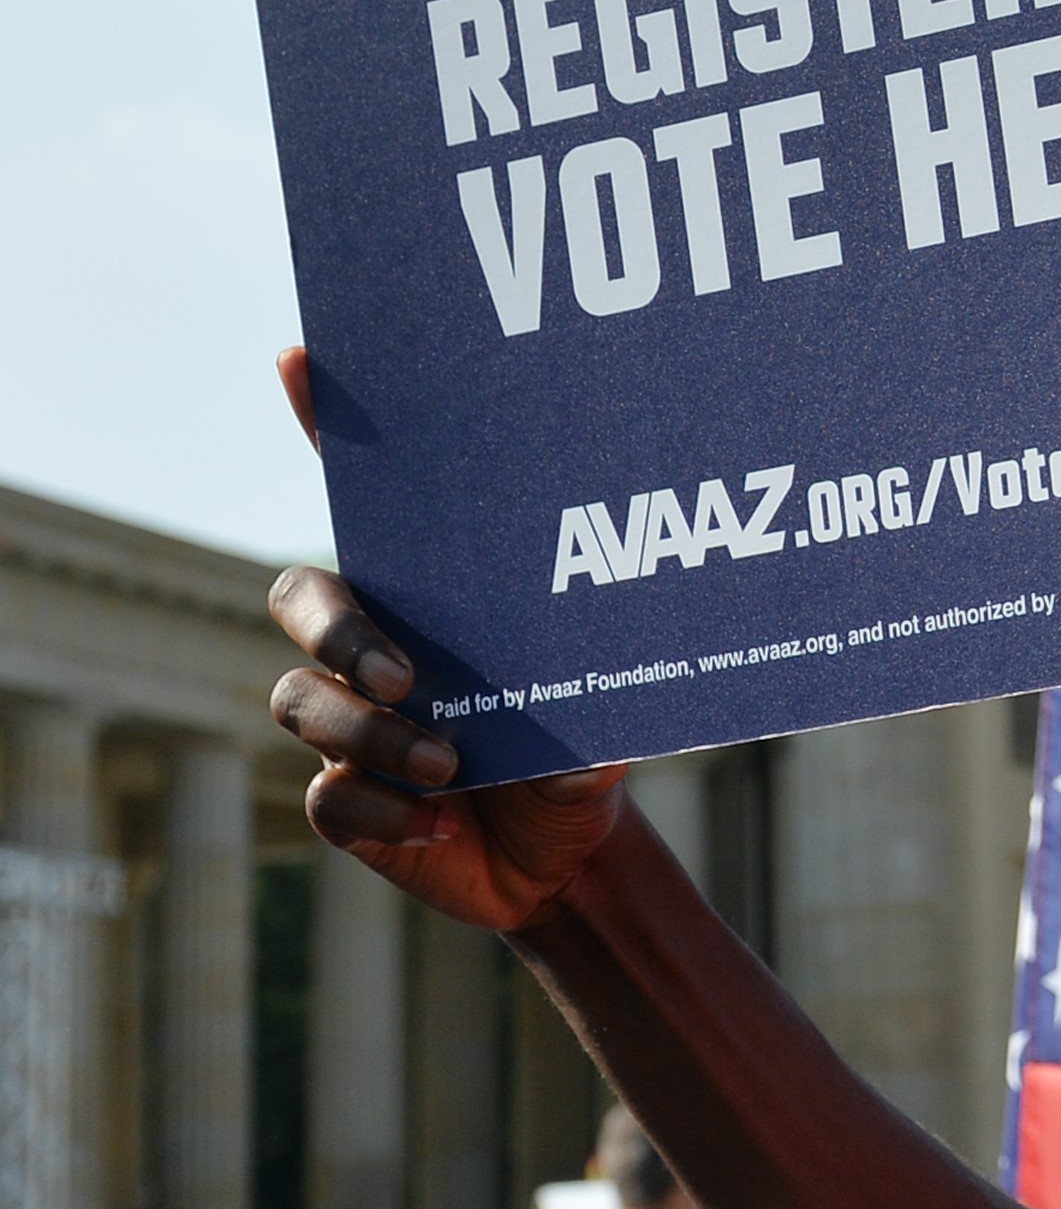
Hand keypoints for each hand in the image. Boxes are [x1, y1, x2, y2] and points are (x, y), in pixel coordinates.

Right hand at [260, 346, 627, 931]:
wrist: (570, 852)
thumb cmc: (585, 743)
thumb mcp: (611, 699)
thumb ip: (604, 687)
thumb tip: (592, 727)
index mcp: (433, 598)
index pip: (369, 504)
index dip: (322, 427)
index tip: (302, 356)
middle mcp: (373, 645)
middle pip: (301, 597)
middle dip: (340, 627)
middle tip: (406, 673)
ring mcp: (348, 719)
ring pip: (302, 702)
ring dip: (373, 736)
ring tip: (450, 763)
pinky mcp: (344, 798)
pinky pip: (330, 799)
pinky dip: (386, 815)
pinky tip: (439, 821)